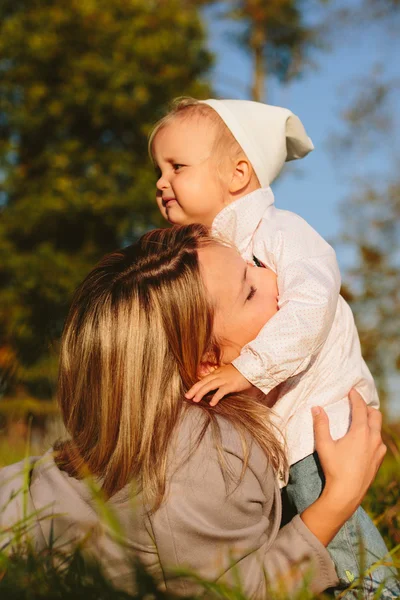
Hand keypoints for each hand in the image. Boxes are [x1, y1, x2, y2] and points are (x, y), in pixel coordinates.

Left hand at [185, 364, 252, 405]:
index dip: (195, 386)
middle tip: (186, 396)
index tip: (189, 392)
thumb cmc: (240, 372)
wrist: (252, 367)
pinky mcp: (231, 385)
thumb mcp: (227, 373)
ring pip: (209, 386)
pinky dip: (215, 398)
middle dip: (194, 389)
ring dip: (201, 393)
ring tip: (195, 400)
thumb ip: (220, 378)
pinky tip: (211, 403)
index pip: (203, 380)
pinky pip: (221, 392)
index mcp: (217, 373)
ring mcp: (224, 380)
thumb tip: (214, 387)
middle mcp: (218, 375)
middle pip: (203, 382)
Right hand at [313, 389, 385, 510]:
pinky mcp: (379, 460)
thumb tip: (316, 408)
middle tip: (356, 404)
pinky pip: (379, 441)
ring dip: (370, 421)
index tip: (352, 390)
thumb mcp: (324, 445)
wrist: (346, 494)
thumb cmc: (334, 468)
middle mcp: (374, 439)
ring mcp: (379, 450)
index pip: (361, 408)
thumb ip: (320, 424)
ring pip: (378, 429)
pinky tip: (363, 440)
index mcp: (361, 432)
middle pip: (375, 415)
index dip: (356, 397)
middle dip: (366, 407)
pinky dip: (372, 435)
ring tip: (360, 421)